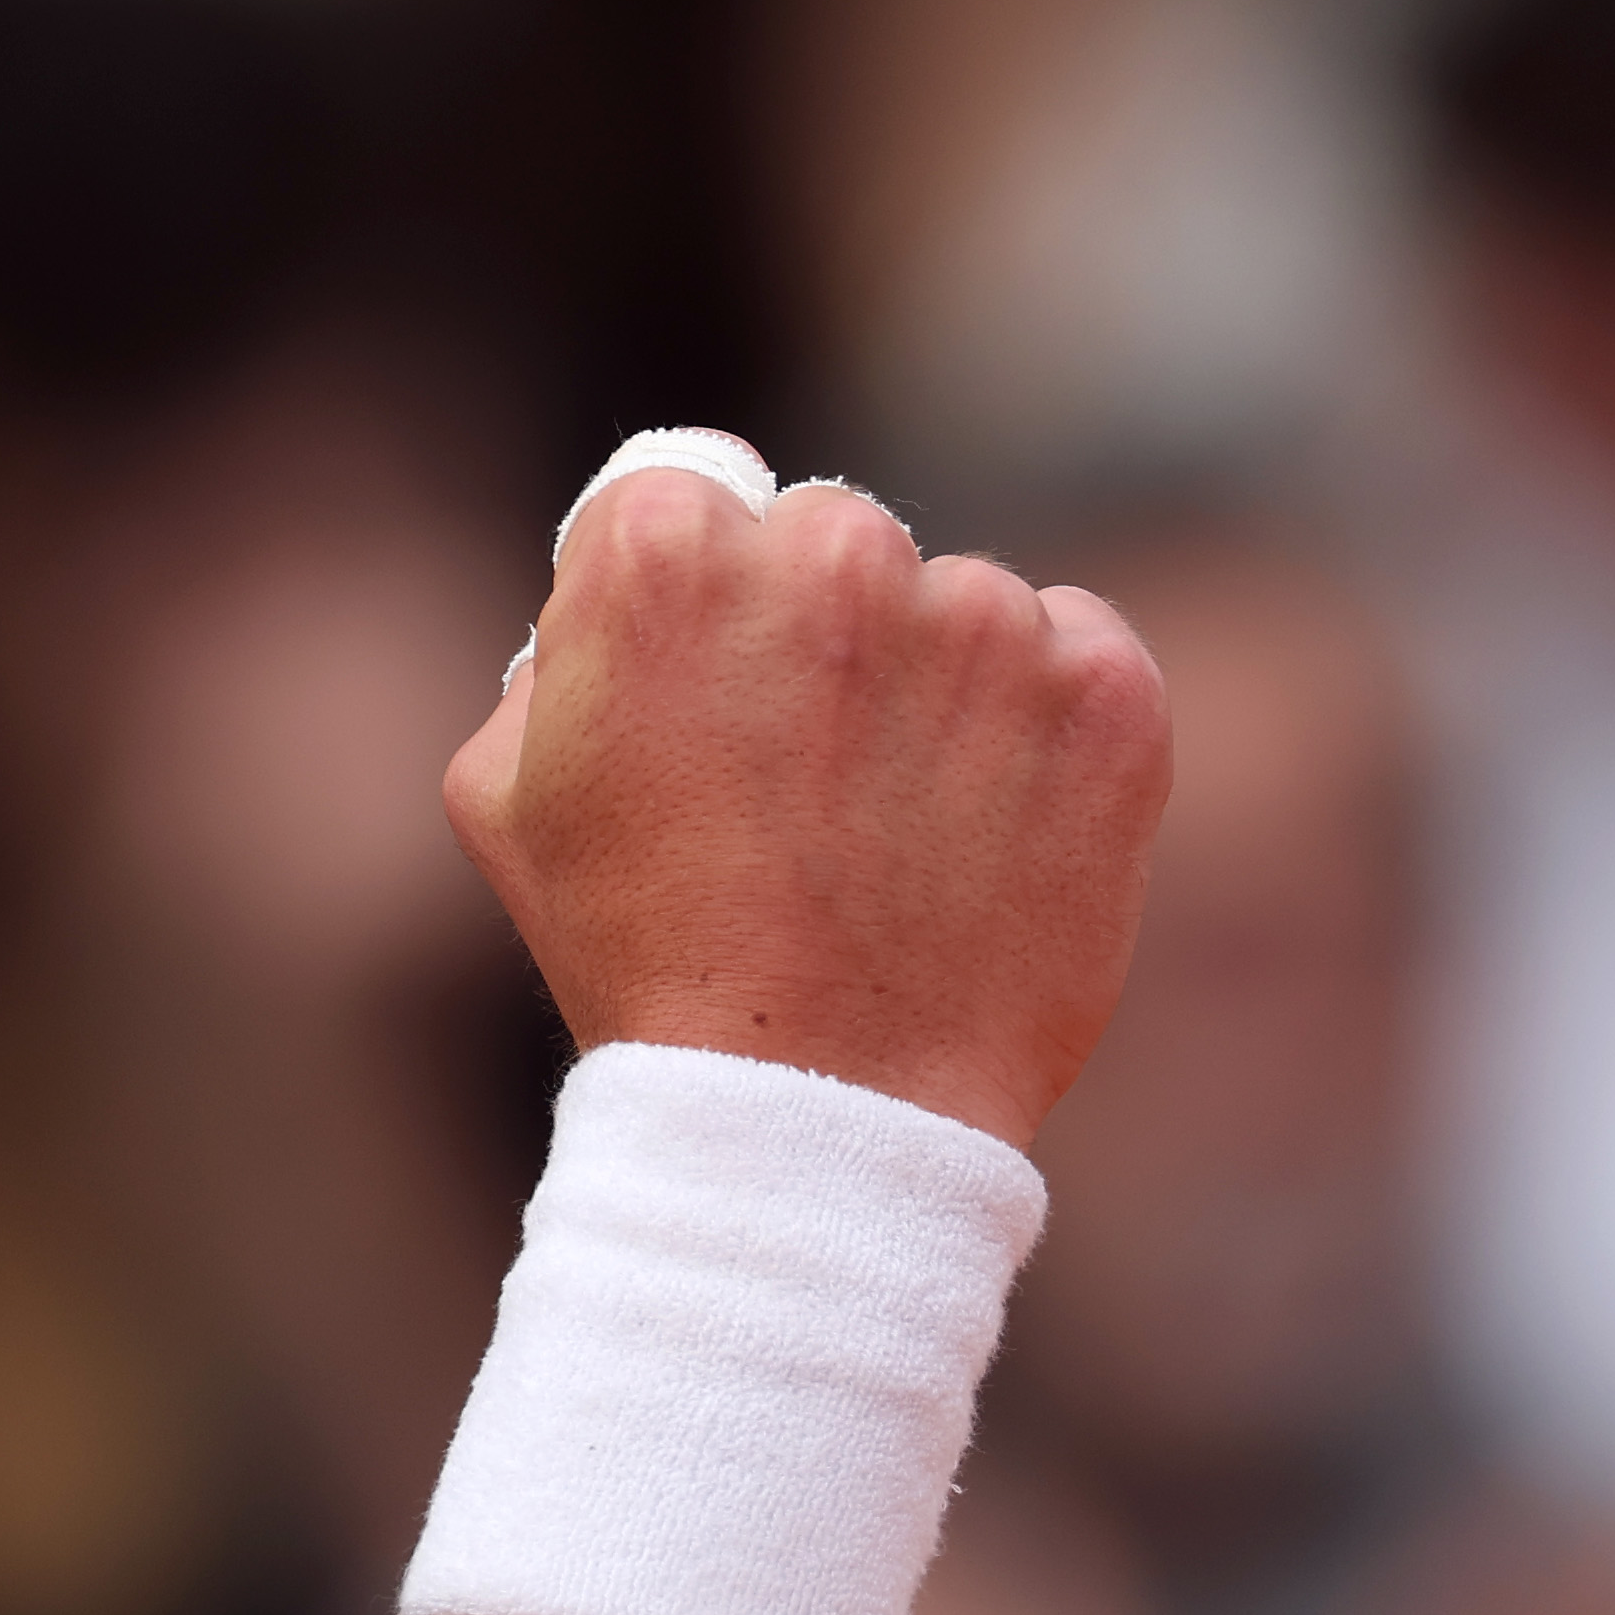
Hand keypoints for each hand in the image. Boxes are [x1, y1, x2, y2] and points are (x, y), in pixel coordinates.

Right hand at [444, 456, 1166, 1145]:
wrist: (820, 1117)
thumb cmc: (642, 958)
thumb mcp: (507, 792)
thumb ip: (561, 646)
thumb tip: (624, 597)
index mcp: (669, 553)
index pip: (690, 497)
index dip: (689, 600)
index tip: (704, 692)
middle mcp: (835, 552)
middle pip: (828, 541)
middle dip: (817, 634)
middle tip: (802, 783)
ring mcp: (985, 620)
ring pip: (957, 608)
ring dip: (935, 692)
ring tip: (895, 839)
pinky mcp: (1107, 692)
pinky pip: (1076, 656)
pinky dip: (1044, 733)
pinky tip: (987, 836)